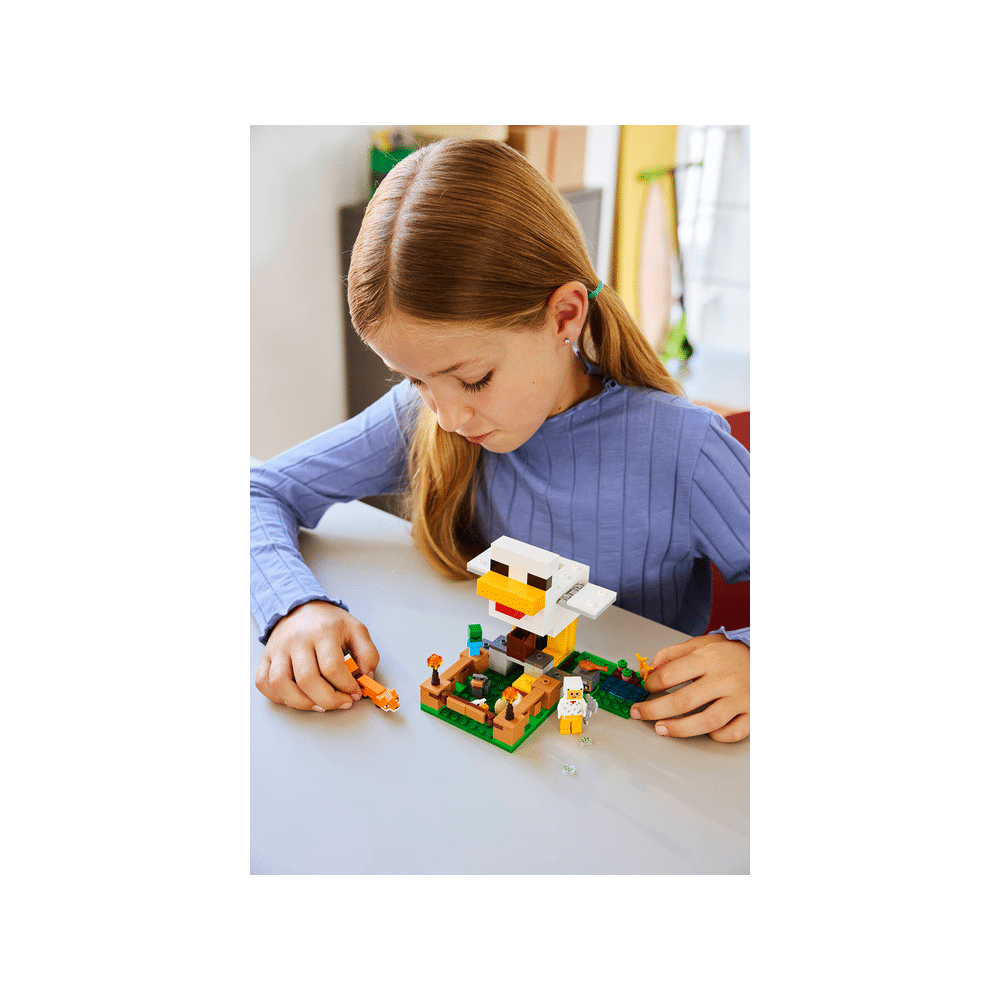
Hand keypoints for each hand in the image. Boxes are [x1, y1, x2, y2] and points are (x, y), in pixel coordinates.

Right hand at [256, 601, 379, 711]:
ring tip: (319, 705)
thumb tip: (366, 678)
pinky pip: (264, 683)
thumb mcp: (356, 630)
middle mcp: (297, 640)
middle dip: (328, 700)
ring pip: (281, 684)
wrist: (300, 606)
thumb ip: (368, 654)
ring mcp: (278, 649)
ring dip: (302, 703)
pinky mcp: (266, 657)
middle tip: (342, 703)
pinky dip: (278, 698)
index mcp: (322, 632)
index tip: (355, 693)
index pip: (332, 667)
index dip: (346, 687)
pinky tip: (296, 698)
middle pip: (307, 680)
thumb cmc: (329, 622)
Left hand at [630, 635, 748, 742]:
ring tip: (660, 728)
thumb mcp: (704, 643)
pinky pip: (732, 733)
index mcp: (710, 659)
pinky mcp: (752, 715)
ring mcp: (740, 699)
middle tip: (638, 713)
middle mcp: (725, 679)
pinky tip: (703, 732)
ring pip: (706, 722)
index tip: (645, 688)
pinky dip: (715, 736)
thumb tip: (651, 667)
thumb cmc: (733, 653)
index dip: (652, 683)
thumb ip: (675, 652)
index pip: (672, 673)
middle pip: (683, 701)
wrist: (770, 659)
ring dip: (679, 729)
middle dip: (654, 710)